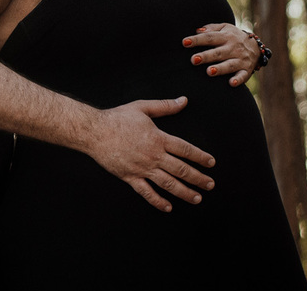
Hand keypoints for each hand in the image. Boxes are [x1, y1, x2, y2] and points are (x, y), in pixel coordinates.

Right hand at [86, 97, 214, 211]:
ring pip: (168, 184)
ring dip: (185, 192)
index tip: (211, 163)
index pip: (185, 149)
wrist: (94, 131)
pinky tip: (168, 207)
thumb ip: (165, 106)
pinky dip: (158, 201)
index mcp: (158, 138)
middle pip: (181, 169)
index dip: (200, 157)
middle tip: (210, 184)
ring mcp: (142, 168)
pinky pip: (147, 192)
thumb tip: (183, 100)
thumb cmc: (117, 118)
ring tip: (197, 198)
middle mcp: (153, 155)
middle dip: (198, 178)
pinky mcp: (130, 177)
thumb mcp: (142, 107)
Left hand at [182, 23, 259, 85]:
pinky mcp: (247, 70)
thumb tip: (197, 31)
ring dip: (220, 68)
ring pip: (229, 65)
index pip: (209, 37)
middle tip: (193, 60)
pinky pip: (243, 75)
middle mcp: (233, 48)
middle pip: (218, 52)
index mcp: (226, 36)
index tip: (184, 42)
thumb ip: (211, 28)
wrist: (256, 46)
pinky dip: (238, 80)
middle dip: (206, 56)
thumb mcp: (224, 27)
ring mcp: (240, 59)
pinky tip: (231, 83)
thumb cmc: (233, 36)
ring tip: (209, 72)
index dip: (197, 40)